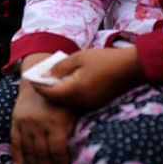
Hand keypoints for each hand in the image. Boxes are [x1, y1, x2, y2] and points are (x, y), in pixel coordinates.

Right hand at [10, 76, 77, 163]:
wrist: (38, 79)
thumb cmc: (61, 97)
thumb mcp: (72, 110)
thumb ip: (72, 128)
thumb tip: (76, 150)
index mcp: (56, 122)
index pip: (58, 149)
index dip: (60, 163)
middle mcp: (39, 124)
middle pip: (43, 153)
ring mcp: (26, 123)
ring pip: (29, 150)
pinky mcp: (16, 120)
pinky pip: (15, 141)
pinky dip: (17, 155)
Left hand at [31, 47, 145, 111]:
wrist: (132, 68)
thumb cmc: (105, 60)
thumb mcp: (79, 58)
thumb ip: (60, 67)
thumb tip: (46, 75)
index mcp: (74, 91)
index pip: (49, 93)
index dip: (38, 86)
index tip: (30, 78)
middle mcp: (80, 102)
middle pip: (56, 100)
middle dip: (46, 91)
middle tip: (37, 80)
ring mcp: (88, 106)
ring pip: (65, 103)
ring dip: (57, 93)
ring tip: (50, 81)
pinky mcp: (95, 105)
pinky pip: (75, 102)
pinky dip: (68, 94)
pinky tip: (66, 83)